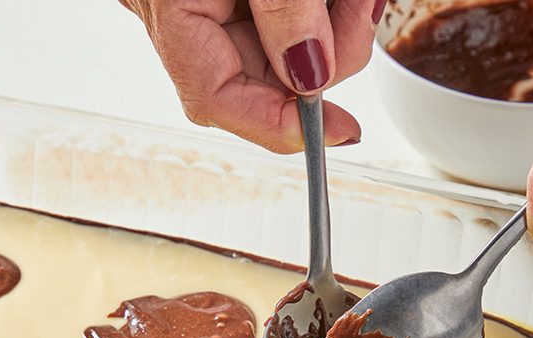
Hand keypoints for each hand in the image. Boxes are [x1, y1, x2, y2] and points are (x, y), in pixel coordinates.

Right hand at [121, 0, 386, 152]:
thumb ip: (285, 10)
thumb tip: (311, 76)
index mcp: (172, 11)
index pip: (219, 101)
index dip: (284, 125)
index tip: (341, 130)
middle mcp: (186, 18)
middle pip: (264, 79)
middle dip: (325, 57)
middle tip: (360, 13)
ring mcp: (214, 8)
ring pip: (287, 53)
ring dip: (335, 26)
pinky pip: (291, 23)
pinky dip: (326, 11)